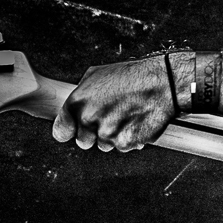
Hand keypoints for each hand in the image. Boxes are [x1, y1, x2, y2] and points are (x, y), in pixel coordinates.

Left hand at [52, 56, 172, 151]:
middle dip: (93, 134)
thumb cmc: (131, 77)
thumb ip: (81, 95)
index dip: (67, 131)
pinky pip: (122, 146)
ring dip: (113, 135)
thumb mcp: (97, 75)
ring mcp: (107, 134)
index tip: (72, 131)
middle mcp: (89, 120)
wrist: (161, 84)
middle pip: (83, 142)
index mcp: (78, 103)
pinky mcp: (125, 144)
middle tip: (109, 118)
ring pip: (104, 145)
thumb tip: (74, 108)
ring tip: (126, 116)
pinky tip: (136, 122)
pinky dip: (128, 138)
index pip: (61, 131)